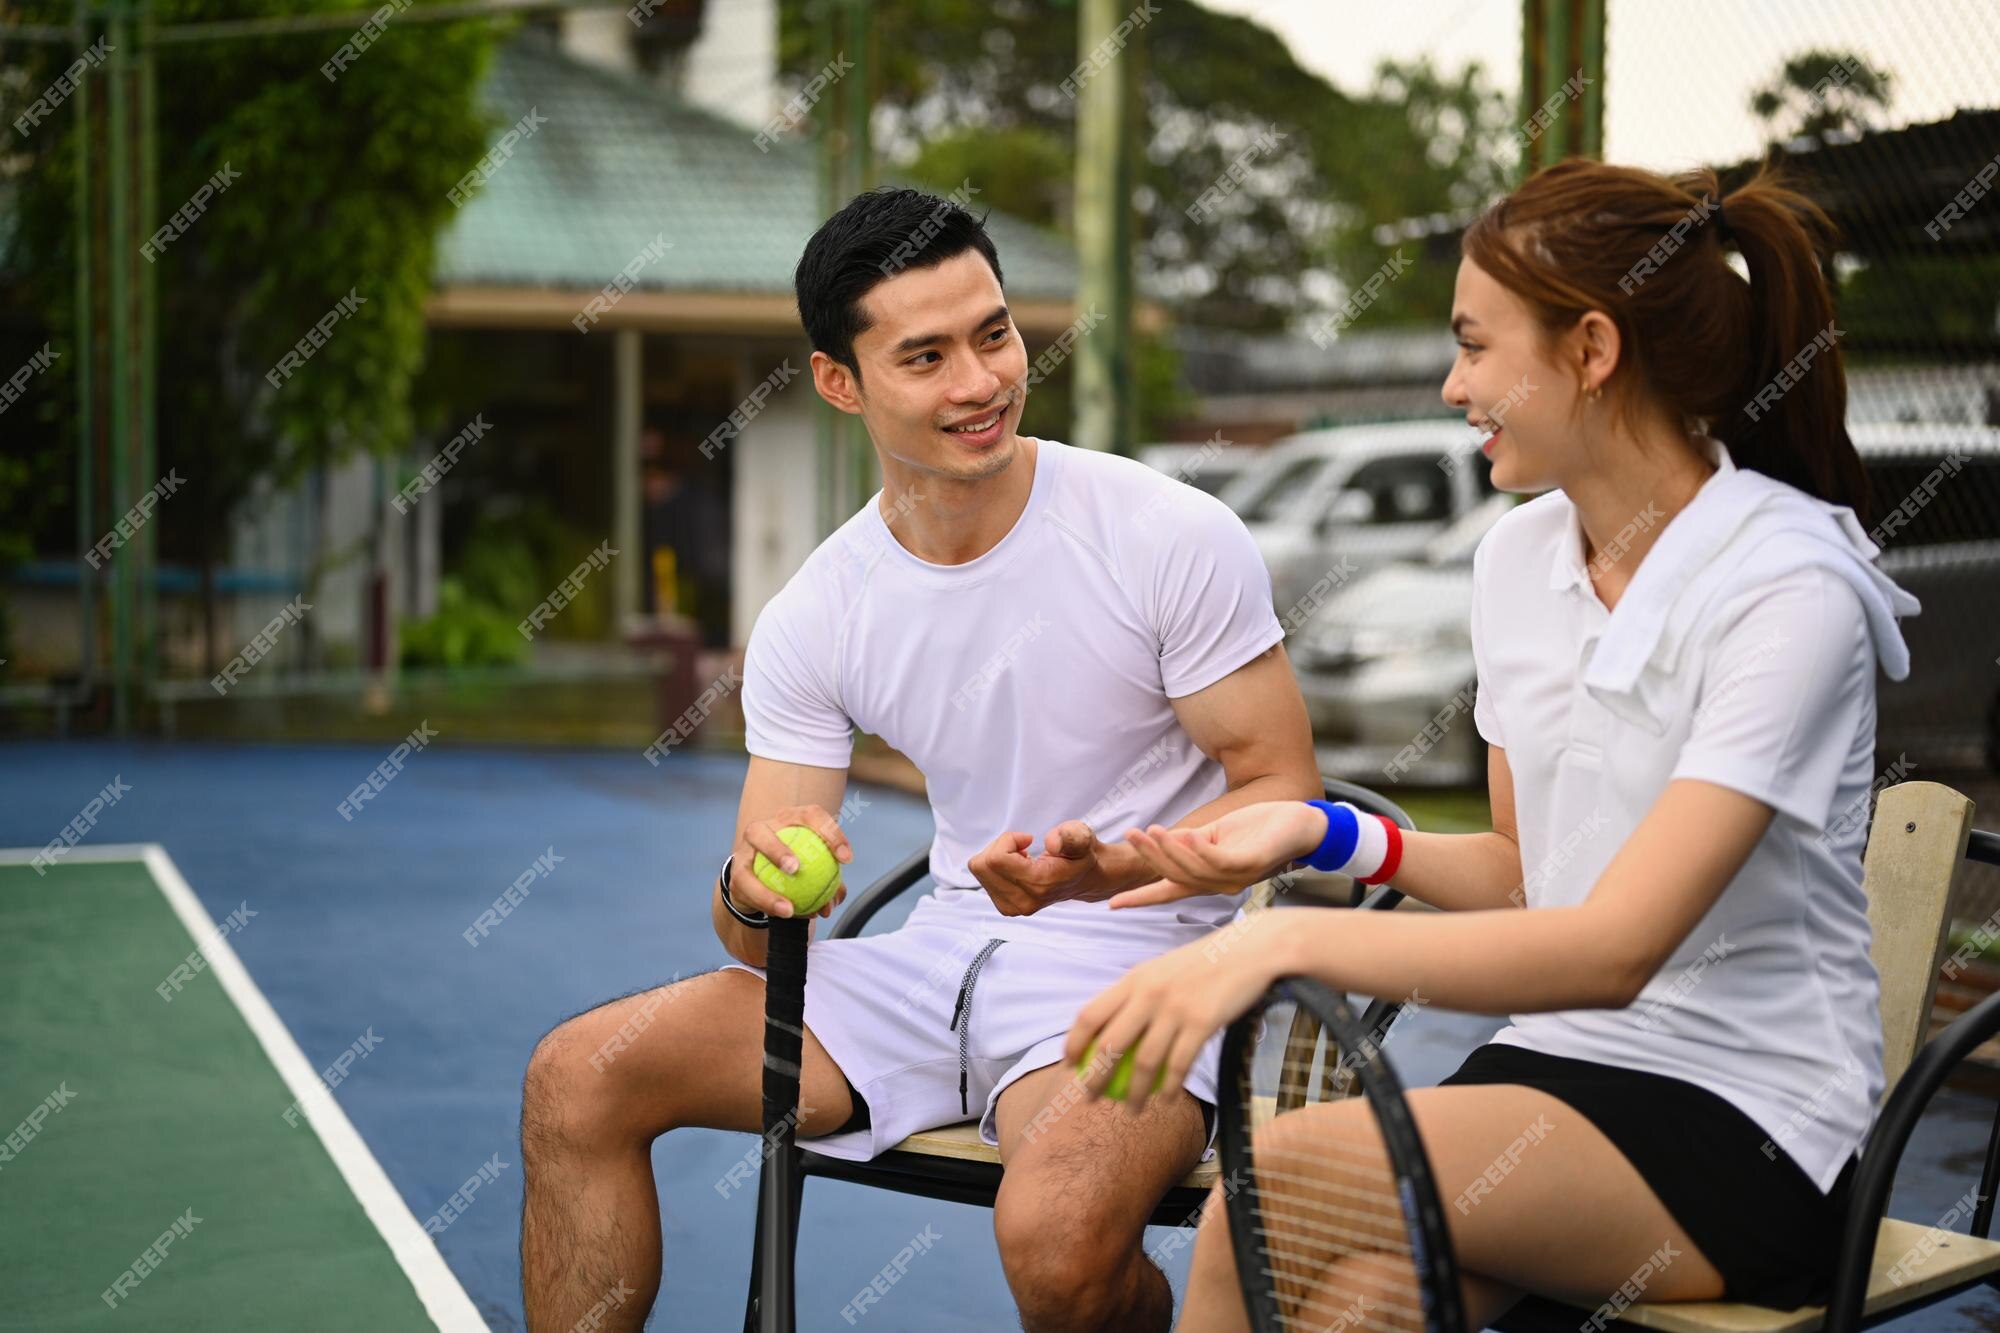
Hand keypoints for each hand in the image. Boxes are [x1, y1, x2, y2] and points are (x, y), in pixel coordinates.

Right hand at [730, 804, 853, 920]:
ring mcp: (745, 852)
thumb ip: (830, 883)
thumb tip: (834, 899)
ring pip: (747, 869)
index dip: (830, 833)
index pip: (811, 816)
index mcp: (789, 819)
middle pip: (761, 832)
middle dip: (776, 850)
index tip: (846, 859)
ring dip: (767, 889)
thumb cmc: (798, 867)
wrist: (762, 879)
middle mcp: (762, 829)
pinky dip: (768, 903)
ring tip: (789, 907)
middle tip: (796, 869)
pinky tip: (787, 914)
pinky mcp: (736, 875)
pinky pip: (749, 890)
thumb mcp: (817, 868)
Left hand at [969, 821, 1141, 916]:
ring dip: (997, 856)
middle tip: (1023, 847)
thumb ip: (1070, 837)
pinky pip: (983, 877)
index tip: (1027, 839)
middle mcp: (1023, 902)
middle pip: (982, 865)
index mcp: (1039, 885)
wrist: (1084, 878)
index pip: (996, 859)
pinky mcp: (1006, 908)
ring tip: (1022, 858)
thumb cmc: (1080, 854)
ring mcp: (1013, 908)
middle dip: (999, 847)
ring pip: (979, 870)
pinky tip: (1018, 868)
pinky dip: (996, 867)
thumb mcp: (1082, 837)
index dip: (1008, 840)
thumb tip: (1052, 843)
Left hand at [1063, 911, 1284, 1114]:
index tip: (1069, 1065)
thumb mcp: (1161, 970)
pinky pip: (1179, 1065)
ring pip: (1144, 1063)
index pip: (1089, 1014)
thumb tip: (1113, 1029)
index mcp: (1134, 978)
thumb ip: (1138, 994)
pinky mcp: (1202, 1023)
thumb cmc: (1203, 964)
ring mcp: (1175, 1009)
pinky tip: (1166, 1100)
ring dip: (1134, 1094)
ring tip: (1131, 1111)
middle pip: (1110, 1045)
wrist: (1248, 951)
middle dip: (1094, 1078)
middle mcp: (1149, 993)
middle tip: (1090, 1099)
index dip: (1073, 1043)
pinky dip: (1169, 1088)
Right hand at [1108, 800, 1326, 908]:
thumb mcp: (1218, 834)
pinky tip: (1186, 834)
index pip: (1169, 891)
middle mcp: (1220, 885)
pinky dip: (1199, 849)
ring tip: (1150, 830)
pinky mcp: (1251, 864)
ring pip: (1193, 869)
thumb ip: (1192, 841)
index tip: (1112, 905)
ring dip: (1169, 850)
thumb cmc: (1261, 829)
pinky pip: (1218, 860)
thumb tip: (1163, 840)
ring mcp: (1236, 877)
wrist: (1302, 824)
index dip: (1141, 899)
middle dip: (1150, 857)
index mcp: (1210, 879)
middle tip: (1131, 835)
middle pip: (1175, 876)